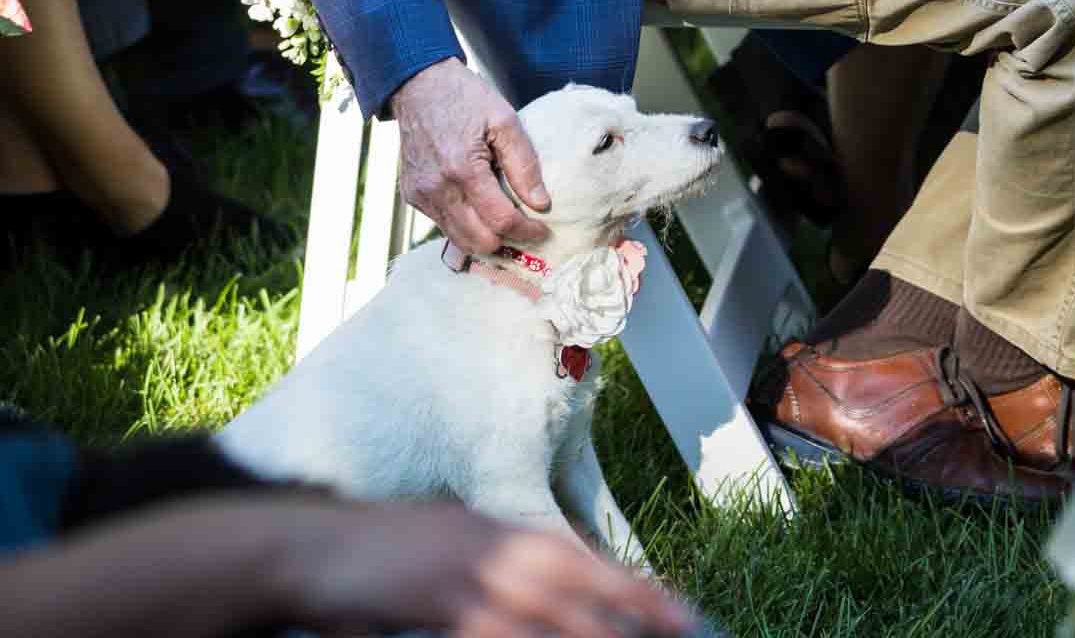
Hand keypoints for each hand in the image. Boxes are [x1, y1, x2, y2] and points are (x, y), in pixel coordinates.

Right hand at [276, 498, 691, 637]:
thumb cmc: (378, 555)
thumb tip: (550, 589)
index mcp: (496, 529)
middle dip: (632, 612)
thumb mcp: (448, 548)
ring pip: (545, 613)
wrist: (309, 547)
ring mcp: (464, 572)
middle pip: (575, 582)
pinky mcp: (437, 601)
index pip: (580, 557)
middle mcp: (489, 543)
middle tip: (683, 630)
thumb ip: (495, 566)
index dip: (633, 585)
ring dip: (591, 634)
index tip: (682, 611)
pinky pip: (496, 635)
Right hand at [393, 56, 550, 254]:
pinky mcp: (411, 195)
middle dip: (508, 241)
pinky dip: (464, 224)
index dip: (527, 231)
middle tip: (525, 227)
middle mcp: (437, 188)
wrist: (419, 84)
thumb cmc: (465, 97)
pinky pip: (443, 224)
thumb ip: (524, 164)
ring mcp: (421, 195)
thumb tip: (541, 204)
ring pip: (459, 239)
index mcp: (463, 169)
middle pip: (479, 241)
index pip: (501, 221)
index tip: (543, 229)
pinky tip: (478, 205)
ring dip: (485, 237)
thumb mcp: (504, 119)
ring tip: (504, 220)